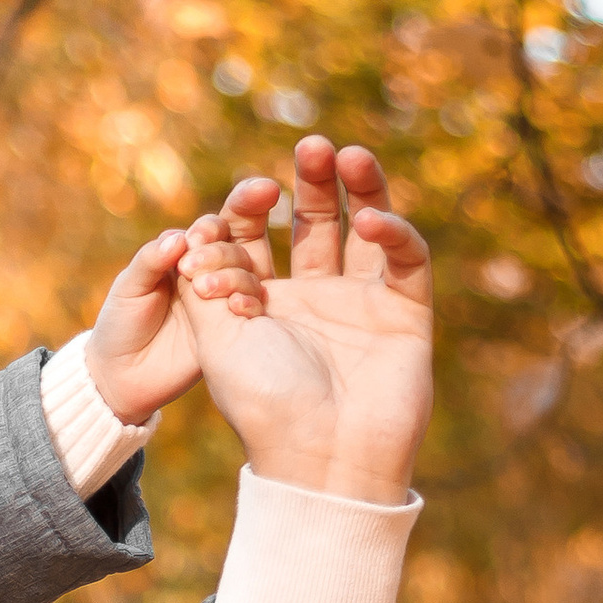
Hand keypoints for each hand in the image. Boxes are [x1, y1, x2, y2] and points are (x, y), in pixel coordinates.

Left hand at [82, 176, 281, 419]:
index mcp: (187, 253)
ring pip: (248, 272)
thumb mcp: (129, 287)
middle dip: (238, 231)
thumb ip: (152, 260)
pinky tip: (238, 307)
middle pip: (239, 242)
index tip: (215, 224)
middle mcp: (213, 272)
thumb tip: (181, 238)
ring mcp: (226, 300)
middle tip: (204, 247)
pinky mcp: (234, 329)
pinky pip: (251, 309)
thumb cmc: (121, 324)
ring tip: (203, 287)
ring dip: (234, 271)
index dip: (222, 218)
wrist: (121, 377)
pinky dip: (248, 302)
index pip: (213, 227)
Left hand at [178, 137, 432, 505]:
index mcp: (262, 308)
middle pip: (314, 224)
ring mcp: (362, 305)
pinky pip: (407, 259)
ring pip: (367, 229)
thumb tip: (195, 231)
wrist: (322, 458)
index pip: (256, 241)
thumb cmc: (262, 405)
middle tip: (308, 144)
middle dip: (310, 184)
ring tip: (347, 154)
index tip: (231, 205)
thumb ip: (204, 282)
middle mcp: (313, 301)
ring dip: (360, 188)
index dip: (246, 215)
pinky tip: (371, 220)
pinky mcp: (406, 314)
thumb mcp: (216, 339)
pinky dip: (394, 232)